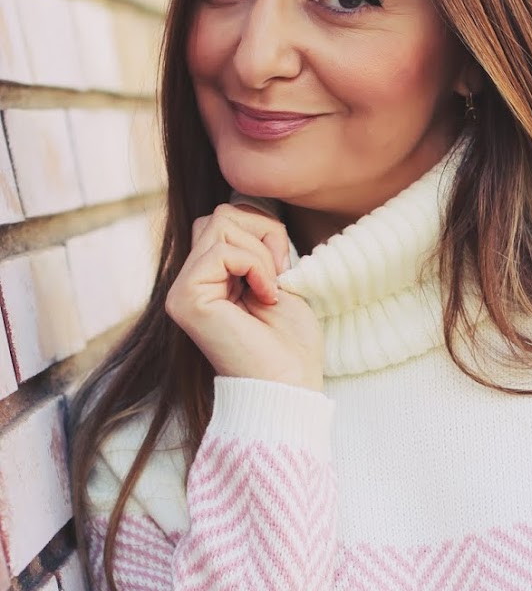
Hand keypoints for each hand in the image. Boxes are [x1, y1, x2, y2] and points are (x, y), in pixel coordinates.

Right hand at [165, 203, 324, 390]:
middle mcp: (188, 283)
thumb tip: (245, 205)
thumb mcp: (277, 277)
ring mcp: (182, 291)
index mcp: (209, 279)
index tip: (282, 273)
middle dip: (262, 235)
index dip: (262, 233)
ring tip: (270, 291)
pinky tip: (264, 298)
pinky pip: (223, 250)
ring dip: (262, 254)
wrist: (289, 385)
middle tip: (279, 279)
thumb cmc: (290, 342)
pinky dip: (256, 266)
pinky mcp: (185, 298)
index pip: (225, 221)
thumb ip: (255, 244)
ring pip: (220, 223)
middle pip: (219, 215)